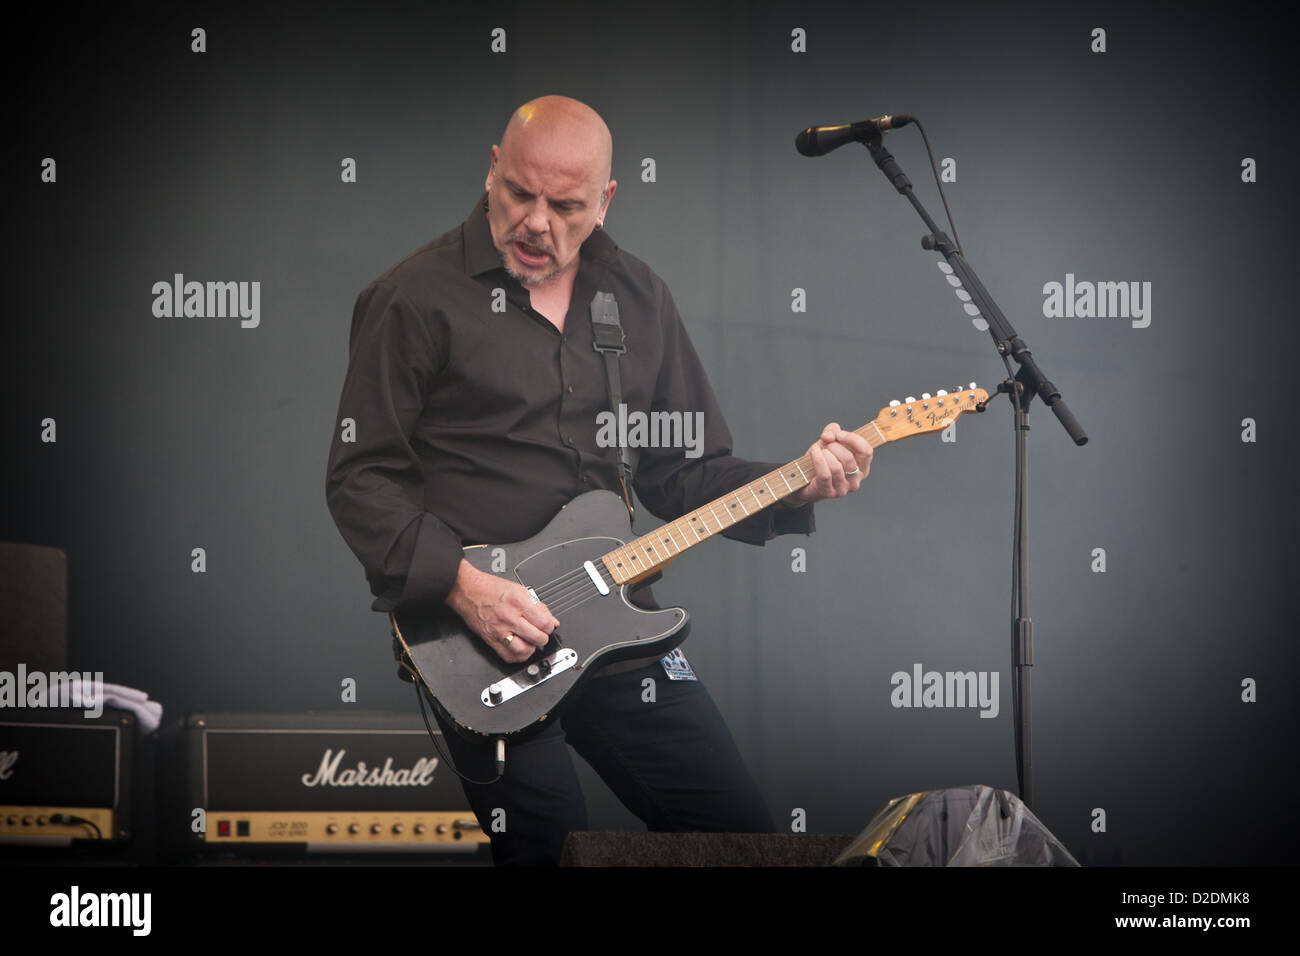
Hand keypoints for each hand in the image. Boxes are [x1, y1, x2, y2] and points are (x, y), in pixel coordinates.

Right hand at [445, 559, 559, 663]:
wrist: (467, 589)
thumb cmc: (490, 588)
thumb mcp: (518, 589)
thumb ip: (537, 606)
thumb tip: (550, 620)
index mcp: (519, 601)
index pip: (545, 622)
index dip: (550, 626)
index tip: (548, 625)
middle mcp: (509, 617)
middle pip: (537, 637)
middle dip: (543, 637)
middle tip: (540, 634)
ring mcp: (499, 630)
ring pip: (524, 650)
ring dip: (531, 648)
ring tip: (530, 642)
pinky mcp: (490, 639)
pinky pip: (508, 656)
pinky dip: (517, 656)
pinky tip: (519, 648)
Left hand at [783, 422, 872, 504]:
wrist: (805, 479)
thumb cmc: (822, 461)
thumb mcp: (828, 442)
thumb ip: (832, 432)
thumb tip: (831, 435)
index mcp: (862, 466)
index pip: (866, 451)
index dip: (853, 440)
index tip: (839, 435)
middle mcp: (856, 479)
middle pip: (848, 458)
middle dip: (834, 446)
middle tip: (825, 445)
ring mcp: (843, 488)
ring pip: (836, 467)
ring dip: (825, 454)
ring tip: (818, 451)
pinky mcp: (829, 492)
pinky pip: (825, 474)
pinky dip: (818, 460)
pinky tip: (814, 453)